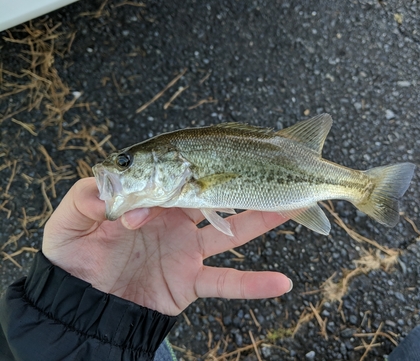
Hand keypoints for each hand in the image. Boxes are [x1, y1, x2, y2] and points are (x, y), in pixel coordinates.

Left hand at [42, 178, 291, 315]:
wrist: (80, 308)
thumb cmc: (73, 262)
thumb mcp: (68, 226)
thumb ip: (85, 200)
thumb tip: (114, 196)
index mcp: (152, 202)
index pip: (180, 176)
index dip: (185, 174)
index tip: (183, 183)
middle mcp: (175, 222)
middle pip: (217, 196)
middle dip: (245, 181)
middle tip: (277, 165)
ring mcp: (187, 252)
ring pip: (232, 232)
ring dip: (263, 219)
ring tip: (297, 203)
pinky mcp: (190, 283)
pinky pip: (227, 283)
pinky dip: (254, 285)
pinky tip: (282, 282)